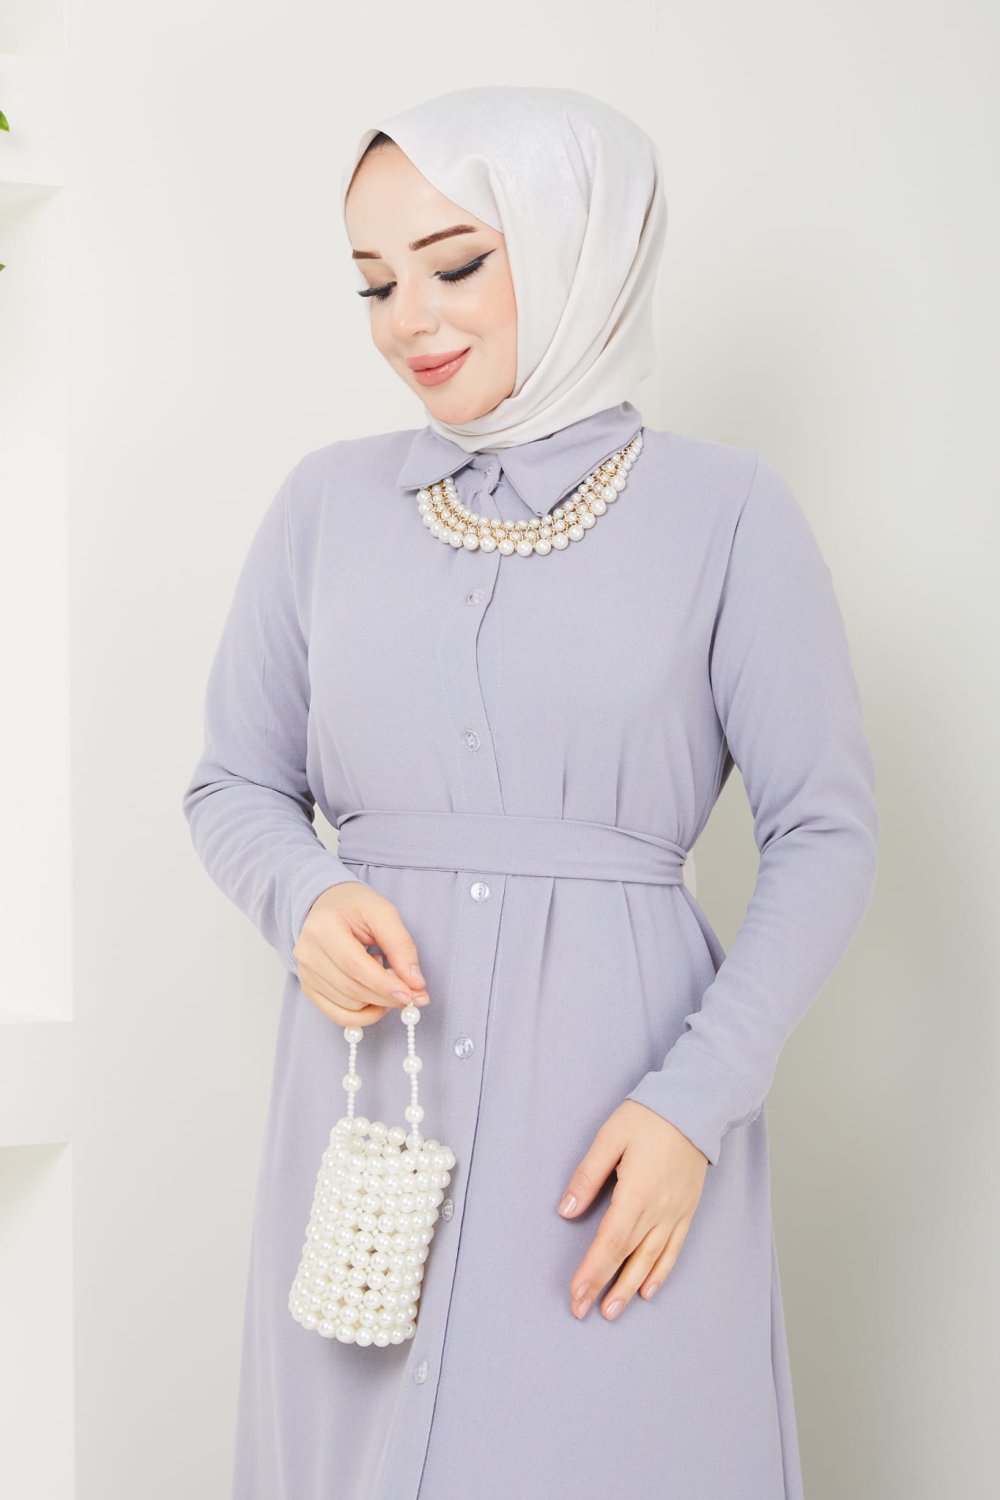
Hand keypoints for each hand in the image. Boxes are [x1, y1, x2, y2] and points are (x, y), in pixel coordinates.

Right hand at [293, 882, 430, 1027]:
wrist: (328, 904)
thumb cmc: (356, 906)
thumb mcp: (384, 913)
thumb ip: (401, 945)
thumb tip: (415, 983)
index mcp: (323, 927)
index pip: (354, 966)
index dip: (384, 984)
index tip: (411, 995)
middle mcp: (308, 953)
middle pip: (352, 990)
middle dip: (387, 997)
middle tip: (415, 996)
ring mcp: (305, 973)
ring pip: (348, 1006)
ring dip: (377, 1003)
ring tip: (386, 978)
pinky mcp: (309, 988)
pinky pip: (338, 1015)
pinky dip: (363, 1016)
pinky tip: (377, 1001)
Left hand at [557, 1099, 708, 1320]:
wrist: (695, 1106)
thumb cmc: (648, 1117)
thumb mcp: (609, 1138)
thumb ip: (587, 1176)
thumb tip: (566, 1210)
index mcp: (636, 1192)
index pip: (610, 1242)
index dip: (592, 1271)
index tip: (576, 1294)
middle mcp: (658, 1209)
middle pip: (627, 1256)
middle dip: (604, 1286)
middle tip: (583, 1312)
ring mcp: (676, 1212)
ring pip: (651, 1259)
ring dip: (630, 1287)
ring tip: (612, 1311)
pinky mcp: (687, 1210)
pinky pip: (674, 1249)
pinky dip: (661, 1272)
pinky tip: (648, 1289)